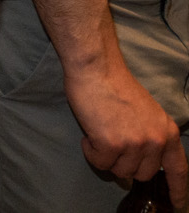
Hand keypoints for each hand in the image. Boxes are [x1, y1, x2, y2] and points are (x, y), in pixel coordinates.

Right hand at [66, 56, 188, 208]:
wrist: (97, 69)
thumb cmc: (117, 87)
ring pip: (119, 171)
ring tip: (100, 132)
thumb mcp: (148, 113)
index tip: (177, 204)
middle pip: (141, 174)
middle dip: (124, 163)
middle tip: (112, 142)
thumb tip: (140, 165)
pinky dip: (90, 151)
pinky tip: (89, 134)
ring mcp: (134, 144)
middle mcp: (155, 141)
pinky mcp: (111, 144)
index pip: (179, 170)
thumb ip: (150, 138)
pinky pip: (98, 162)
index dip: (178, 190)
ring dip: (106, 156)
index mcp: (167, 132)